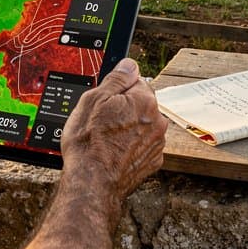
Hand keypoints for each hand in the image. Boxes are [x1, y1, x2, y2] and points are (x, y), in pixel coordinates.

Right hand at [60, 57, 167, 204]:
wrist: (92, 183)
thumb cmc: (89, 143)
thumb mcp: (94, 99)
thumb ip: (116, 78)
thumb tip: (129, 64)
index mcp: (145, 101)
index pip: (136, 81)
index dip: (118, 90)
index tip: (106, 100)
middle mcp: (158, 121)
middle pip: (140, 104)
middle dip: (124, 108)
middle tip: (102, 120)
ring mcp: (156, 144)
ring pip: (142, 125)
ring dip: (128, 128)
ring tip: (106, 139)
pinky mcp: (152, 162)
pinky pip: (142, 145)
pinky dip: (131, 146)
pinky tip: (114, 152)